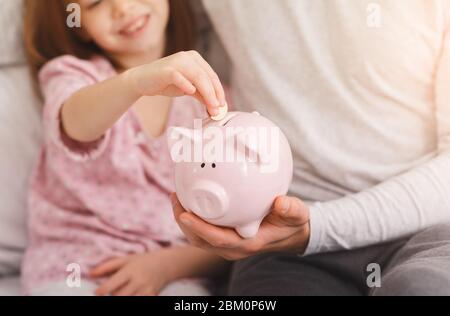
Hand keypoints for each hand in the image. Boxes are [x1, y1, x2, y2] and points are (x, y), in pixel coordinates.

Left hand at [91, 251, 173, 295]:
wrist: (165, 264)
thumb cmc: (142, 261)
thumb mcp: (125, 260)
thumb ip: (107, 266)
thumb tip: (90, 274)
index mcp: (130, 270)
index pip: (113, 283)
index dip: (102, 290)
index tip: (97, 292)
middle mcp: (138, 280)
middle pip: (119, 295)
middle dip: (113, 294)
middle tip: (112, 289)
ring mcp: (146, 289)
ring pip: (127, 300)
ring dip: (121, 297)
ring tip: (123, 290)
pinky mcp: (152, 296)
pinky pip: (138, 301)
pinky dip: (132, 297)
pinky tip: (132, 292)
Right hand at [125, 50, 225, 116]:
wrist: (142, 80)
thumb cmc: (166, 83)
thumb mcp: (188, 88)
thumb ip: (201, 94)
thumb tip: (216, 106)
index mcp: (195, 59)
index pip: (212, 75)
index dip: (219, 90)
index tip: (222, 104)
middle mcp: (188, 57)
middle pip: (206, 77)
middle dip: (214, 95)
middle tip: (218, 109)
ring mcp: (177, 61)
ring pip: (198, 77)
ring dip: (206, 93)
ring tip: (211, 107)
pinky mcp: (167, 69)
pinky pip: (180, 77)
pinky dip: (186, 84)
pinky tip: (191, 92)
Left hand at [171, 194, 310, 260]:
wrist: (290, 233)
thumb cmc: (290, 223)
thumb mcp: (296, 214)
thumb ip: (290, 209)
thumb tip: (280, 203)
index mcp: (248, 243)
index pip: (218, 239)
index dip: (200, 229)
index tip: (185, 214)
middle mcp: (234, 247)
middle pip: (200, 240)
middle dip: (184, 222)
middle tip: (175, 198)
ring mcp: (227, 244)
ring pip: (198, 237)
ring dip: (184, 220)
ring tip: (176, 197)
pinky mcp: (224, 238)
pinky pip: (202, 231)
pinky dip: (192, 218)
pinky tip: (188, 199)